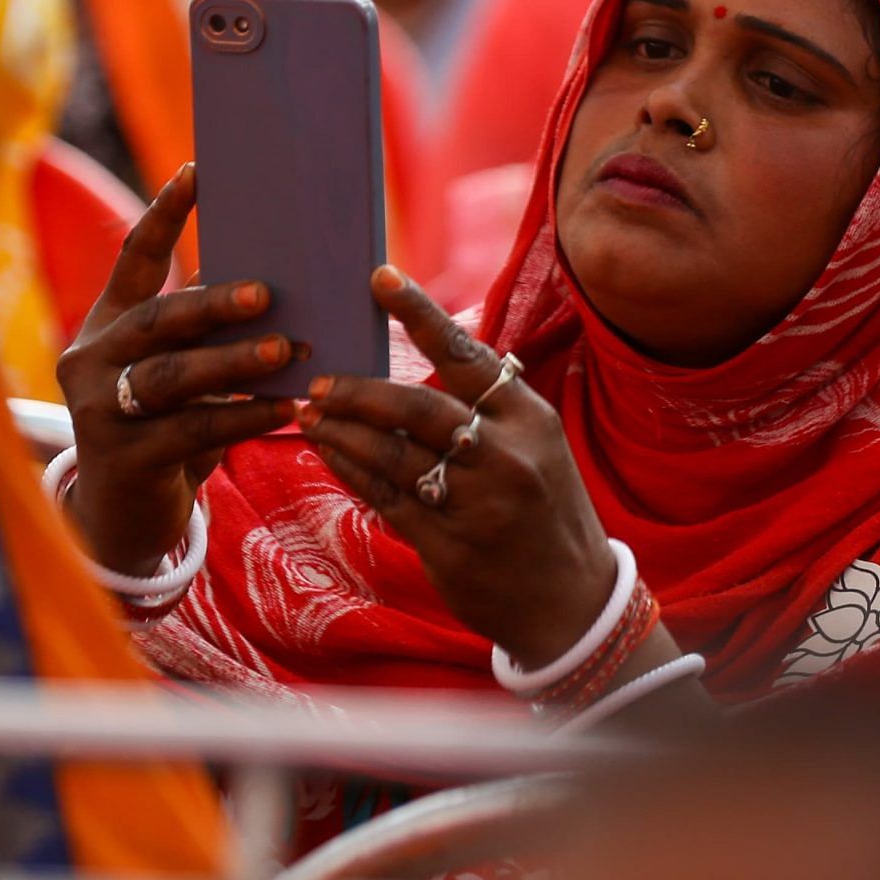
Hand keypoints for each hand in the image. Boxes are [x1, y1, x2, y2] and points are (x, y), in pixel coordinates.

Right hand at [56, 166, 302, 574]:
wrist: (125, 514)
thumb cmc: (171, 426)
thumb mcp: (185, 373)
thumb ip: (212, 332)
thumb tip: (288, 285)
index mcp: (110, 323)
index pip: (134, 259)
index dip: (163, 214)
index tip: (198, 170)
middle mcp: (92, 358)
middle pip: (156, 320)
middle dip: (212, 302)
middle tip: (266, 293)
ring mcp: (98, 408)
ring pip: (172, 377)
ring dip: (234, 363)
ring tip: (287, 351)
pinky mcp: (119, 457)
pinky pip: (190, 432)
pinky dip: (244, 419)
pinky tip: (287, 408)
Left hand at [298, 266, 618, 668]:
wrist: (571, 601)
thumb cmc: (546, 511)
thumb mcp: (537, 448)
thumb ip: (488, 410)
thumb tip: (417, 366)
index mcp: (531, 419)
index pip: (466, 356)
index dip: (420, 314)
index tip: (380, 277)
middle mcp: (507, 457)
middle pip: (419, 408)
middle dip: (361, 392)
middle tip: (318, 381)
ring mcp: (478, 504)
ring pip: (393, 455)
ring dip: (343, 431)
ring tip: (308, 412)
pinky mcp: (449, 546)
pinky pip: (386, 499)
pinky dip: (351, 471)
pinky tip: (328, 452)